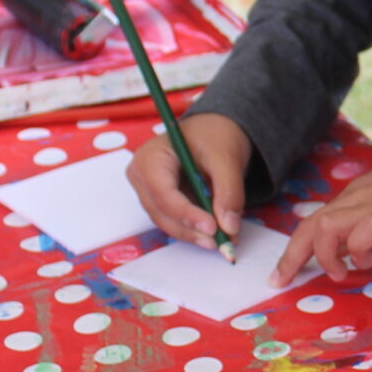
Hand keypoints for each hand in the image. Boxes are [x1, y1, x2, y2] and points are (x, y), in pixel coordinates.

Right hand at [127, 111, 251, 254]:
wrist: (215, 130)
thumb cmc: (215, 135)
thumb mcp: (227, 158)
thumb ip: (229, 192)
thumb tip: (229, 227)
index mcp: (150, 158)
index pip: (163, 194)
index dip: (187, 215)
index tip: (213, 228)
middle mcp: (141, 177)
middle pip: (162, 213)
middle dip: (191, 230)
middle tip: (221, 241)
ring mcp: (148, 191)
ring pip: (167, 222)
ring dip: (194, 233)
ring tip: (223, 239)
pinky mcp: (161, 201)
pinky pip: (174, 220)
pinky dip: (194, 228)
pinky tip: (215, 232)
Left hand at [276, 149, 371, 284]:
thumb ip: (368, 230)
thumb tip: (355, 257)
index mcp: (354, 198)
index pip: (314, 222)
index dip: (294, 250)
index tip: (281, 275)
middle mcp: (357, 200)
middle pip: (312, 225)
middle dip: (292, 256)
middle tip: (283, 280)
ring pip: (327, 225)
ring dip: (325, 255)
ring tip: (340, 272)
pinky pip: (364, 231)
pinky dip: (359, 249)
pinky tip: (371, 258)